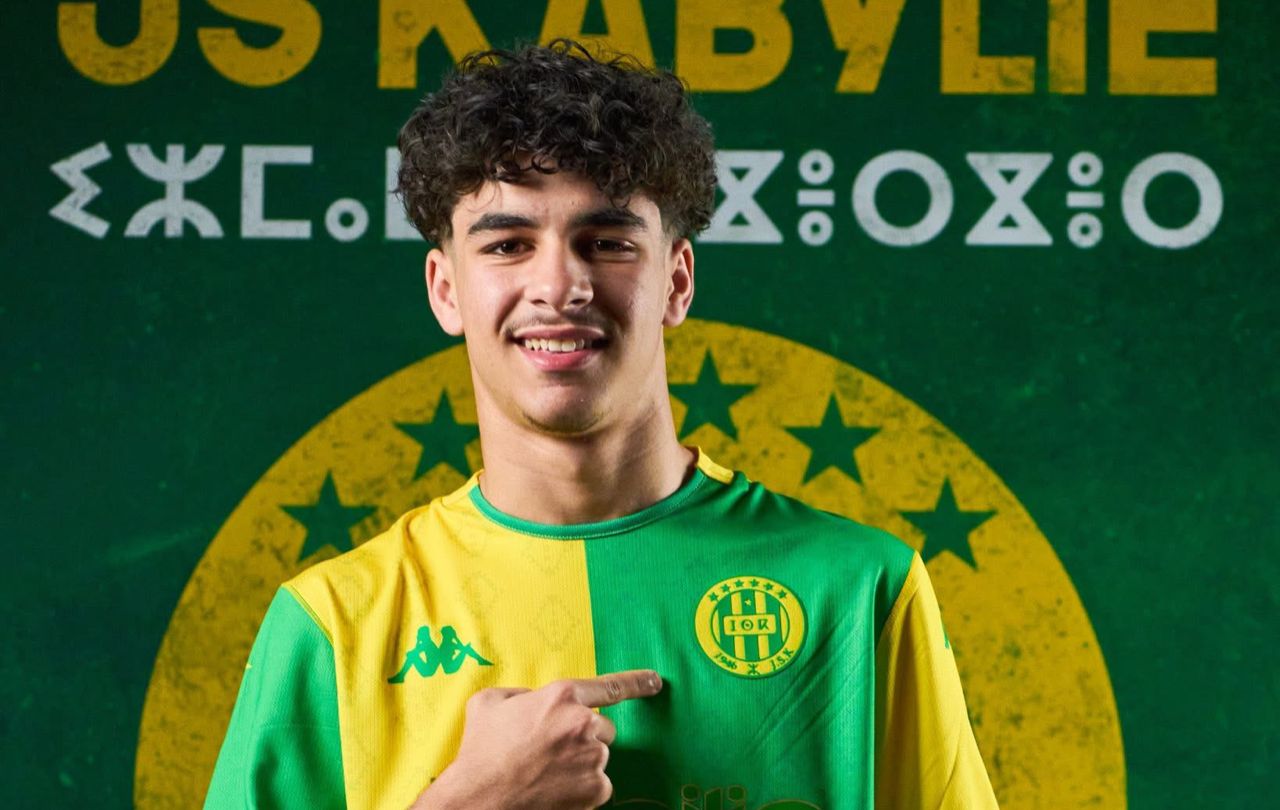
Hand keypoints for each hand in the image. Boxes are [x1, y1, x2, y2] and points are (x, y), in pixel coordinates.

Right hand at [413, 669, 662, 809]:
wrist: (479, 799)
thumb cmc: (480, 751)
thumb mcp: (490, 703)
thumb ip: (520, 693)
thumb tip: (532, 699)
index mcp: (561, 696)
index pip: (610, 686)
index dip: (636, 682)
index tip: (655, 681)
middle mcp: (583, 723)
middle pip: (603, 727)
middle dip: (582, 736)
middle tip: (550, 750)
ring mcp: (592, 757)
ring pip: (598, 755)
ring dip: (581, 761)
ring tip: (546, 771)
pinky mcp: (595, 788)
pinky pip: (599, 783)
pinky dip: (582, 787)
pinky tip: (555, 787)